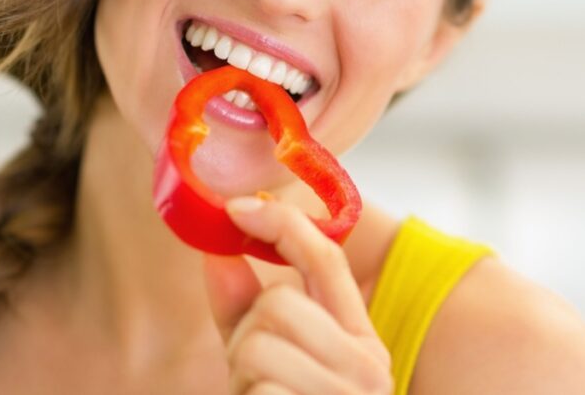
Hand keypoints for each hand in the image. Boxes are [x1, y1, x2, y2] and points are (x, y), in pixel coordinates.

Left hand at [202, 196, 392, 394]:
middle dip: (245, 333)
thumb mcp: (272, 358)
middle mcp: (368, 367)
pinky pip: (258, 393)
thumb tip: (216, 253)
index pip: (328, 259)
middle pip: (278, 301)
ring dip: (240, 375)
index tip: (236, 208)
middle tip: (253, 373)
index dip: (281, 223)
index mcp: (364, 342)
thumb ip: (245, 307)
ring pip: (256, 346)